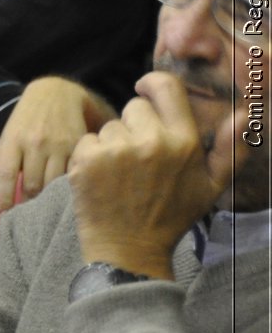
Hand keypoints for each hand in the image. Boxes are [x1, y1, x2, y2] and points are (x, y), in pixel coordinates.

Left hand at [0, 76, 114, 211]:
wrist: (57, 92)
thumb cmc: (26, 121)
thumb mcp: (7, 138)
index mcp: (13, 142)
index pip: (6, 177)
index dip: (4, 200)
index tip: (4, 219)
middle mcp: (35, 143)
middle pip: (33, 185)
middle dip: (30, 205)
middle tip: (30, 219)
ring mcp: (59, 144)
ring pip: (54, 183)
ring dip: (50, 200)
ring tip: (47, 212)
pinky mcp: (79, 145)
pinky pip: (74, 173)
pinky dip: (70, 188)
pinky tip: (68, 197)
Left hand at [67, 72, 244, 278]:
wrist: (129, 248)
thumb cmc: (171, 215)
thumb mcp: (211, 185)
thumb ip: (230, 148)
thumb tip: (244, 114)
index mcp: (184, 142)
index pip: (166, 87)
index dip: (152, 84)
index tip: (145, 91)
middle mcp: (151, 141)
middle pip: (134, 107)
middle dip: (136, 126)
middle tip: (141, 160)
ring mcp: (116, 149)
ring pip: (110, 126)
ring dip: (113, 143)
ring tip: (123, 175)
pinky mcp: (87, 158)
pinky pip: (87, 139)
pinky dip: (90, 156)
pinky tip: (103, 179)